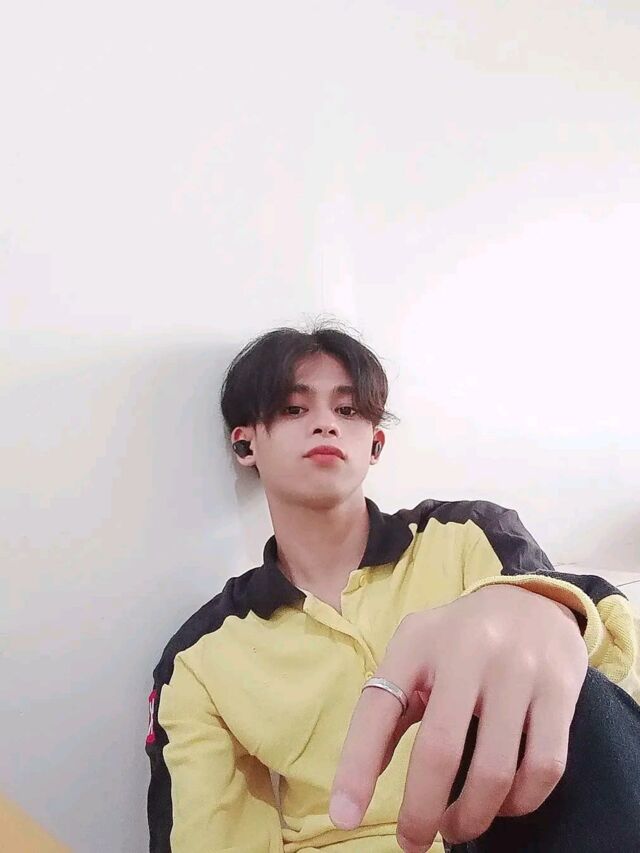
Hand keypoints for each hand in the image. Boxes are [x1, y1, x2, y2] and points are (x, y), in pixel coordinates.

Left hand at [328, 584, 587, 851]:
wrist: (532, 600)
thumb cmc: (460, 639)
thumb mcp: (417, 653)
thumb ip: (391, 706)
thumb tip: (359, 780)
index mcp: (417, 641)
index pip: (378, 707)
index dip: (357, 766)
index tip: (344, 815)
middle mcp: (467, 649)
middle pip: (439, 750)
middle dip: (422, 811)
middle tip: (413, 839)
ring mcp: (518, 668)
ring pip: (495, 771)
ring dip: (472, 817)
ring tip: (457, 826)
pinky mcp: (560, 688)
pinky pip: (544, 767)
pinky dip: (520, 803)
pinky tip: (504, 804)